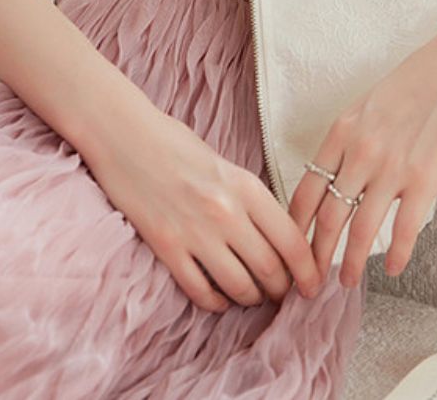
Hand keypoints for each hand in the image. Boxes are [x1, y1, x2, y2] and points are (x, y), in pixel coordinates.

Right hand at [85, 99, 324, 312]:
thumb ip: (248, 199)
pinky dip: (216, 302)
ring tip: (250, 295)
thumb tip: (272, 235)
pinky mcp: (166, 248)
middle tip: (280, 292)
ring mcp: (195, 233)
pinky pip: (201, 292)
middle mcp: (226, 212)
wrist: (124, 135)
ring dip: (250, 298)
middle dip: (281, 290)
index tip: (313, 286)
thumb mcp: (224, 164)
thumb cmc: (173, 143)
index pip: (292, 242)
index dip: (309, 272)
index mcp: (245, 186)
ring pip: (240, 288)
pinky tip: (218, 297)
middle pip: (270, 271)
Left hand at [286, 15, 436, 289]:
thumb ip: (353, 140)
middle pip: (327, 216)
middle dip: (314, 256)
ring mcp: (392, 167)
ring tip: (345, 284)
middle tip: (309, 282)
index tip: (289, 249)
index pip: (305, 190)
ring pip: (360, 230)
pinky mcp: (427, 178)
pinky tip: (392, 269)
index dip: (293, 227)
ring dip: (350, 264)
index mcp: (342, 130)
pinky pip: (404, 229)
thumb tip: (340, 176)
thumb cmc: (420, 79)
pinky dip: (396, 255)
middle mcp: (360, 151)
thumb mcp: (370, 104)